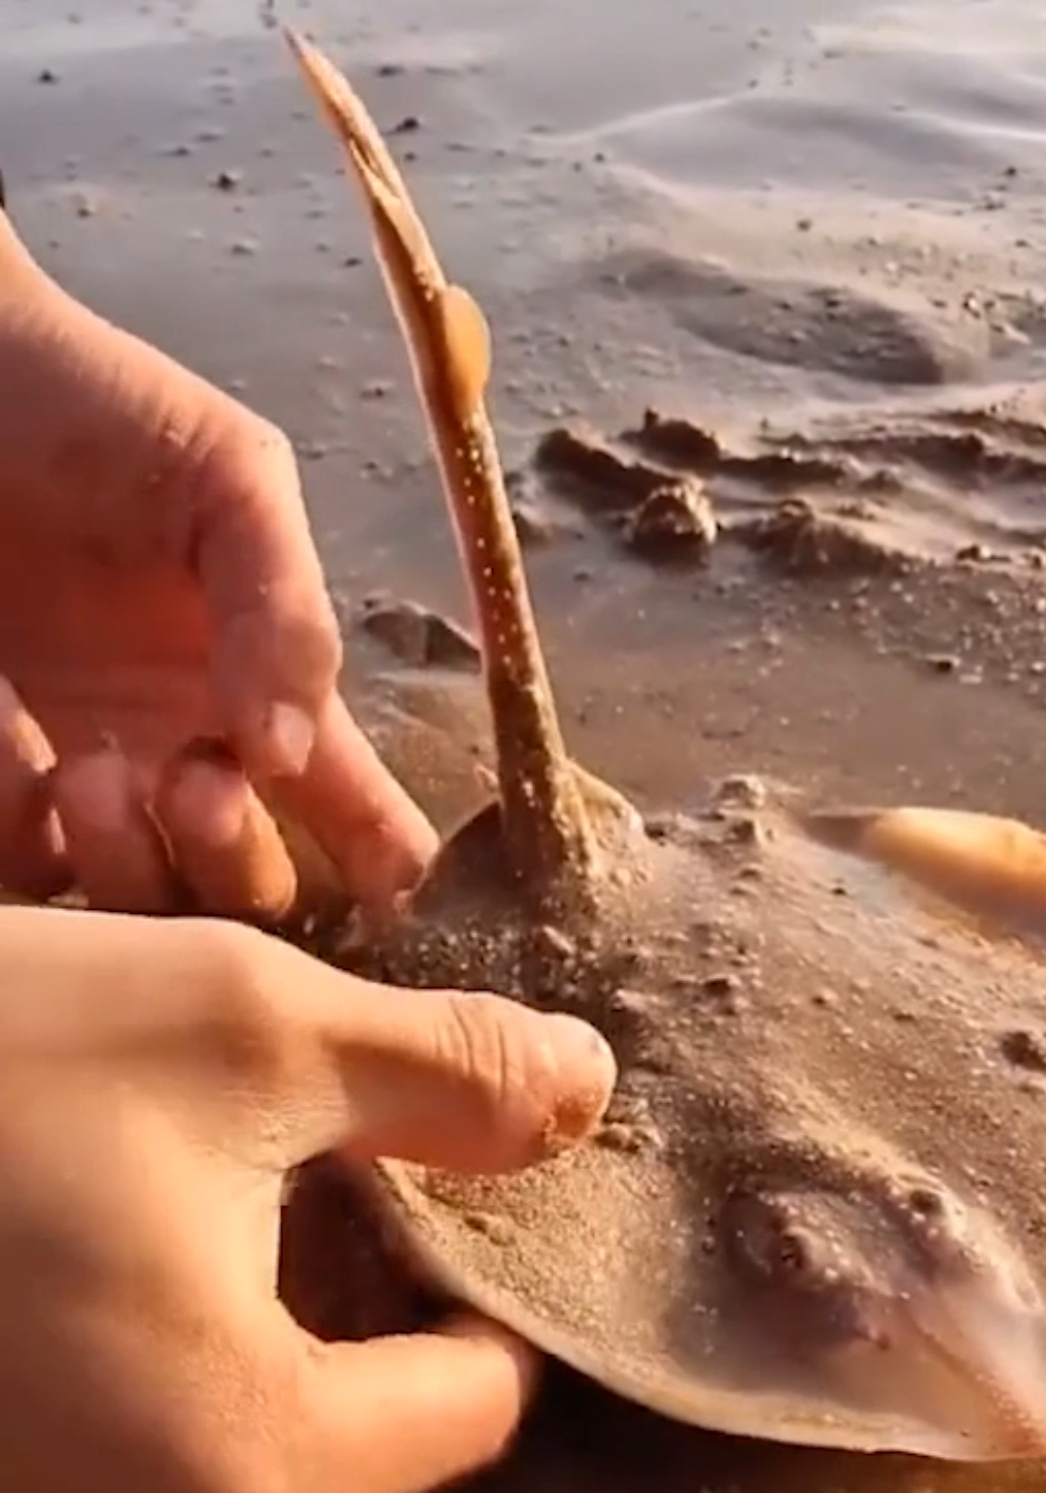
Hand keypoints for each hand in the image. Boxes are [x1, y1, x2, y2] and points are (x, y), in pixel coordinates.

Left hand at [0, 214, 437, 917]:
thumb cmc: (97, 412)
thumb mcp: (234, 480)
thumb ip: (287, 611)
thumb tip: (287, 758)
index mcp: (273, 697)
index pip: (363, 825)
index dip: (387, 878)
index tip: (381, 891)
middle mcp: (192, 758)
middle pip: (257, 895)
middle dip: (238, 865)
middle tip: (197, 784)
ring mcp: (93, 780)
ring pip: (147, 908)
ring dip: (134, 866)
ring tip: (89, 771)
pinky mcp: (0, 782)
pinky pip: (29, 865)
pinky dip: (26, 829)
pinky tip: (12, 737)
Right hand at [0, 905, 614, 1492]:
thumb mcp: (232, 1026)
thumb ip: (441, 1073)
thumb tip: (582, 1087)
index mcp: (253, 1469)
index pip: (474, 1410)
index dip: (484, 1286)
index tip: (443, 1192)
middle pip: (366, 1485)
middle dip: (377, 1348)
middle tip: (326, 1209)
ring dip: (265, 1391)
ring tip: (208, 1240)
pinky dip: (149, 1431)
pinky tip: (92, 1299)